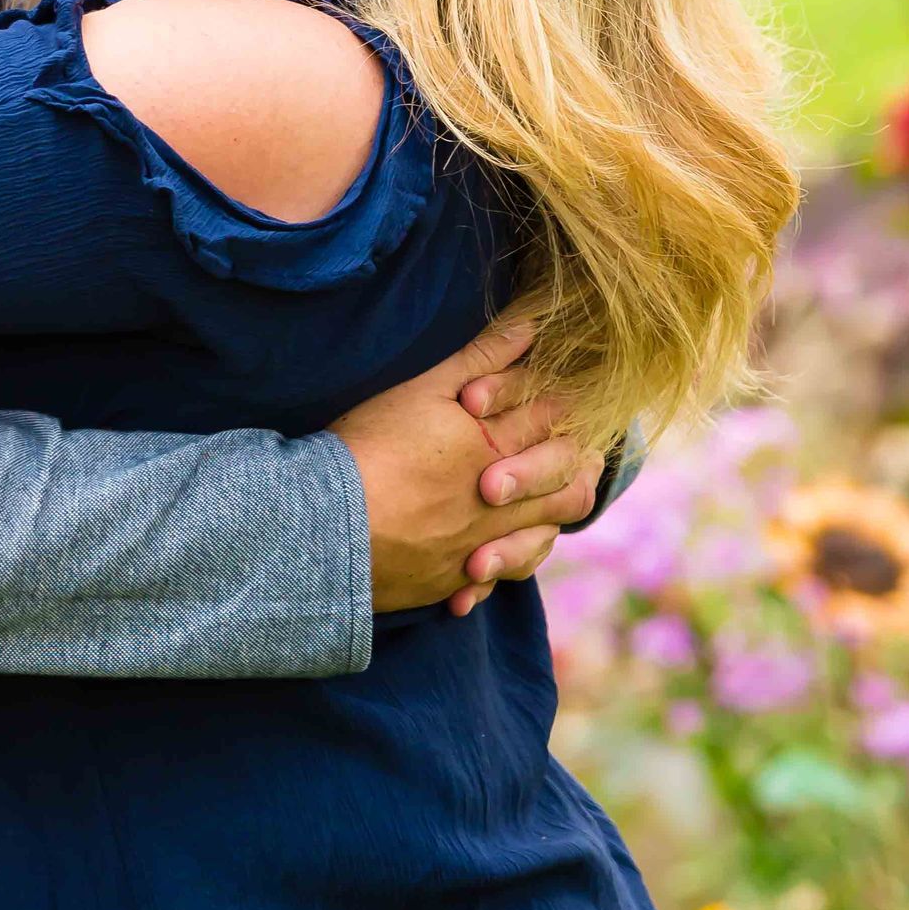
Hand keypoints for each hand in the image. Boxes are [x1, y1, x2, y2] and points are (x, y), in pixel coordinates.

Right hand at [332, 317, 604, 616]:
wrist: (326, 524)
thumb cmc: (370, 446)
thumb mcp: (423, 390)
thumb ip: (480, 359)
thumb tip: (531, 328)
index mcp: (496, 447)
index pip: (553, 422)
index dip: (566, 408)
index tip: (570, 400)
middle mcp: (500, 502)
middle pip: (565, 485)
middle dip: (575, 465)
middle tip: (582, 456)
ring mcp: (479, 545)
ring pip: (540, 536)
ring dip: (548, 520)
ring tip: (544, 509)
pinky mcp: (450, 580)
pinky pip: (493, 581)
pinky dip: (497, 570)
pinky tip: (485, 563)